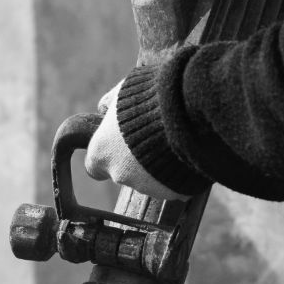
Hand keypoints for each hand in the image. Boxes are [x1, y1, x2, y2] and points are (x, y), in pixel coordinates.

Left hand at [83, 81, 188, 201]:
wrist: (189, 111)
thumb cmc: (152, 96)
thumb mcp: (124, 90)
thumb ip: (110, 103)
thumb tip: (103, 108)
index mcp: (102, 151)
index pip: (94, 166)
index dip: (106, 157)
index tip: (116, 149)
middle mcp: (120, 174)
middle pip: (124, 172)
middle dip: (136, 160)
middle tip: (154, 137)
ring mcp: (147, 187)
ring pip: (150, 180)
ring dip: (158, 165)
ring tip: (174, 140)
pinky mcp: (173, 193)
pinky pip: (175, 184)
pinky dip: (180, 172)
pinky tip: (188, 152)